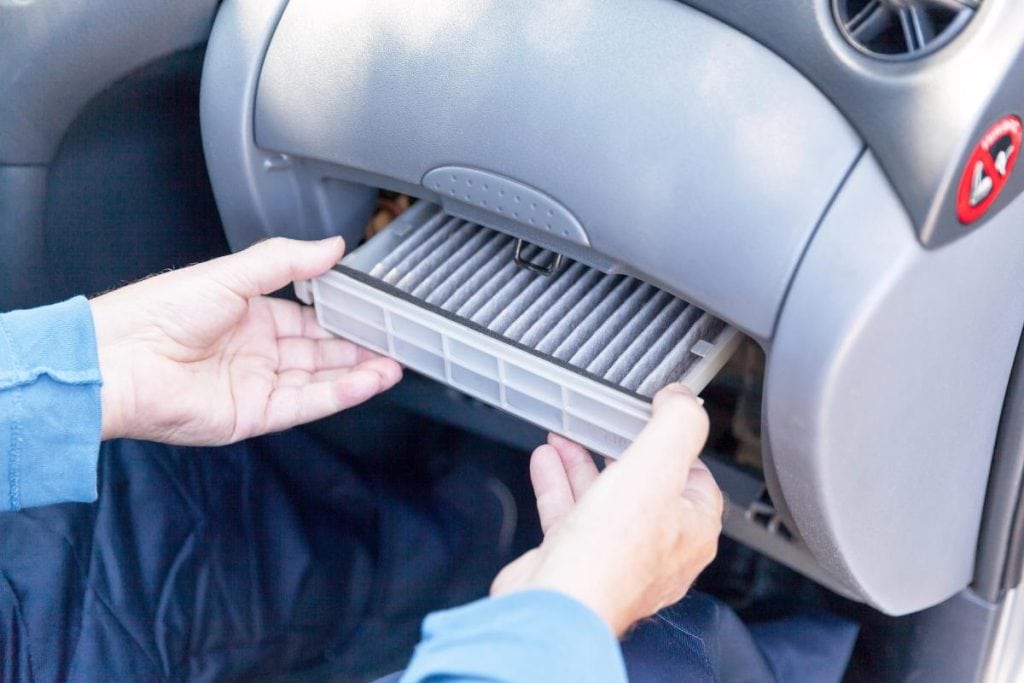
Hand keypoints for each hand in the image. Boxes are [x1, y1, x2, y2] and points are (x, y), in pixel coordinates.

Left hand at [90, 237, 401, 444]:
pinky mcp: (254, 415)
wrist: (118, 360)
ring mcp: (256, 385)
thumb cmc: (156, 312)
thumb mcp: (231, 273)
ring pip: (320, 379)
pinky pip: (308, 403)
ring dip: (358, 371)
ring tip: (394, 361)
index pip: (307, 317)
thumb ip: (286, 261)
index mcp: (247, 316)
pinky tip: (369, 380)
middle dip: (357, 346)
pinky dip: (341, 393)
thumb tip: (332, 246)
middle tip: (394, 340)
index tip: (373, 310)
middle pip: (319, 350)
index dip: (341, 315)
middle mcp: (254, 352)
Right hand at [491, 385, 722, 635]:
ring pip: (604, 498)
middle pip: (645, 485)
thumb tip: (683, 399)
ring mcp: (615, 556)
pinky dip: (558, 483)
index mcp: (691, 530)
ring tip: (569, 434)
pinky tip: (546, 460)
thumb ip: (676, 426)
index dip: (678, 444)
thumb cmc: (611, 553)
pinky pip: (570, 515)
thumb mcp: (656, 467)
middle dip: (622, 449)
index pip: (698, 477)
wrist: (557, 605)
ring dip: (584, 462)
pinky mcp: (576, 561)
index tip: (658, 417)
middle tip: (609, 424)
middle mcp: (657, 548)